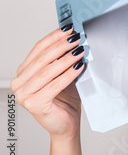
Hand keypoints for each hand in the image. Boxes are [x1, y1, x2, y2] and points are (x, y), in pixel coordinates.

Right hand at [10, 25, 85, 139]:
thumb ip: (63, 60)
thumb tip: (75, 39)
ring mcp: (24, 95)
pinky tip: (79, 66)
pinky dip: (68, 74)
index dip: (54, 37)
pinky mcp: (34, 104)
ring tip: (81, 50)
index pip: (38, 49)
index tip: (69, 29)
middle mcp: (20, 83)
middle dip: (62, 46)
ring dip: (66, 58)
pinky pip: (54, 85)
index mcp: (24, 73)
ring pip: (48, 71)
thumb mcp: (64, 75)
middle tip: (77, 38)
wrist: (66, 125)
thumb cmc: (65, 101)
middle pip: (42, 59)